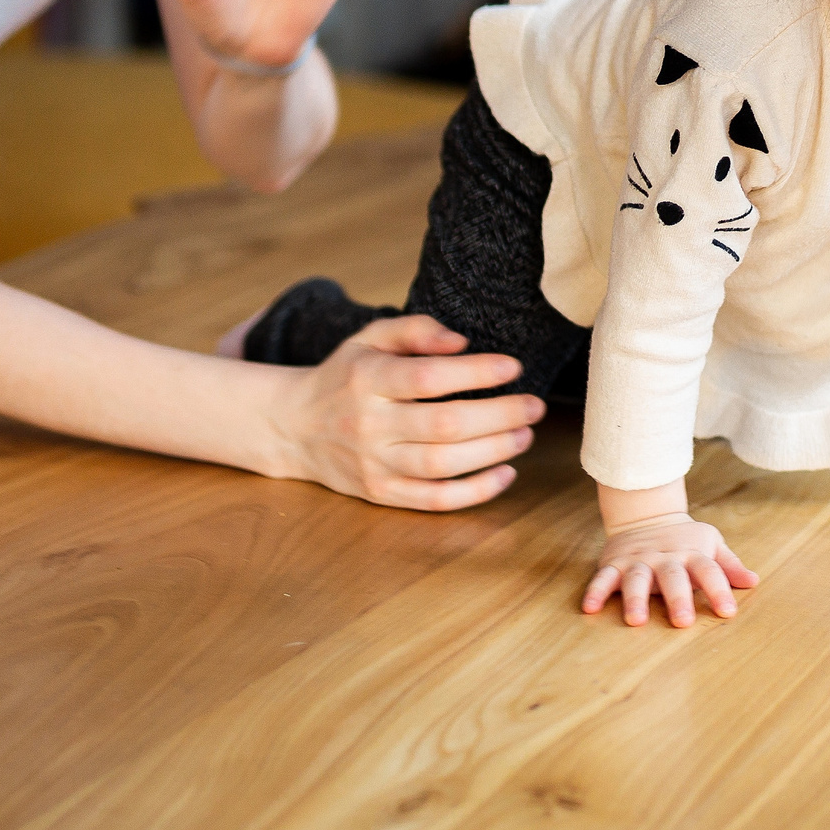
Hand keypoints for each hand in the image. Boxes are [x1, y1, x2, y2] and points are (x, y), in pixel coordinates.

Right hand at [270, 314, 543, 509]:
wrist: (295, 427)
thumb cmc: (346, 375)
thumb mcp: (370, 338)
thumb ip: (415, 329)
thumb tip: (461, 343)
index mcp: (367, 380)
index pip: (428, 378)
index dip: (475, 373)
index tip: (513, 366)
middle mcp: (369, 425)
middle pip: (443, 425)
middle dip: (499, 415)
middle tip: (535, 406)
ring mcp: (374, 464)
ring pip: (441, 465)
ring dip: (492, 452)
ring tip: (525, 435)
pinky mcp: (380, 494)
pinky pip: (432, 500)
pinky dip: (473, 492)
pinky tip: (504, 474)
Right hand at [581, 513, 758, 627]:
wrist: (645, 514)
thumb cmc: (685, 539)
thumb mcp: (710, 544)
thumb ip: (729, 565)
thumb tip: (754, 581)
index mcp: (691, 554)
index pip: (709, 571)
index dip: (719, 590)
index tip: (728, 612)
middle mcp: (665, 557)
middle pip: (672, 577)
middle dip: (677, 598)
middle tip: (682, 622)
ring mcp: (638, 560)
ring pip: (636, 579)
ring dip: (635, 599)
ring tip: (635, 621)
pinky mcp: (614, 564)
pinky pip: (603, 578)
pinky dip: (596, 591)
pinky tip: (590, 609)